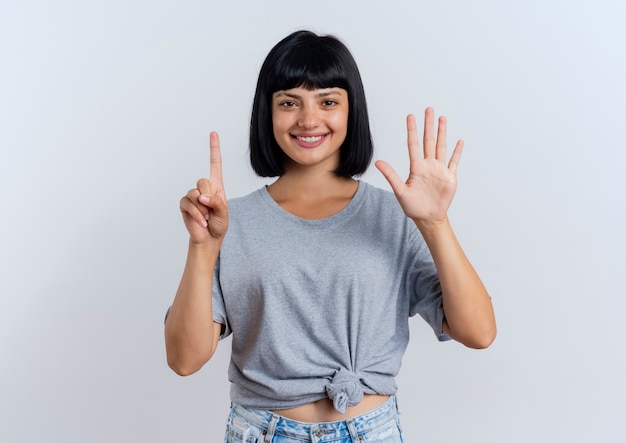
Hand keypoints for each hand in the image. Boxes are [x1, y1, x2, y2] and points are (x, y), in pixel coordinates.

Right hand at [179, 132, 228, 244]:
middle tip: (212, 211)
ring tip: (207, 218)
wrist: (209, 239)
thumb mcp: (224, 212)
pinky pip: (187, 204)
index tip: (213, 133)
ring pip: (194, 194)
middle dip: (208, 197)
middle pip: (202, 181)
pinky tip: (201, 222)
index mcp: (216, 186)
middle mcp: (204, 188)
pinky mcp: (184, 204)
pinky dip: (196, 214)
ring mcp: (193, 196)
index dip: (214, 149)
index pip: (215, 164)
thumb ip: (216, 202)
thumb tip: (201, 196)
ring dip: (202, 209)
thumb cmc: (219, 225)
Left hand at [375, 108, 462, 224]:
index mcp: (416, 167)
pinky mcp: (449, 177)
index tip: (410, 116)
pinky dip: (457, 152)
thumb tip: (378, 163)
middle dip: (428, 125)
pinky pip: (454, 162)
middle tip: (429, 109)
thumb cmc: (413, 207)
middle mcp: (428, 165)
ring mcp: (439, 170)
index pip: (413, 144)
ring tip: (442, 119)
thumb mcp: (400, 191)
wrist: (428, 218)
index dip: (412, 130)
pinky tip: (459, 141)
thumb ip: (390, 175)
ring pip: (441, 147)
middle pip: (428, 141)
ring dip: (442, 133)